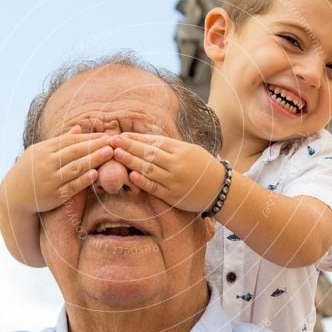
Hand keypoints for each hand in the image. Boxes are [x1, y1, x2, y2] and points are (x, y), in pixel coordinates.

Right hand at [8, 125, 113, 212]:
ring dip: (94, 159)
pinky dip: (84, 180)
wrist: (13, 195)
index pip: (70, 141)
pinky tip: (96, 174)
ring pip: (75, 167)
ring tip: (110, 153)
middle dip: (95, 146)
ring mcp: (50, 179)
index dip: (89, 138)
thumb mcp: (41, 152)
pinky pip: (71, 186)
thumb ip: (60, 142)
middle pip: (75, 152)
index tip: (106, 135)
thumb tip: (78, 128)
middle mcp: (46, 162)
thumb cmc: (31, 170)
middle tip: (113, 142)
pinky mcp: (53, 195)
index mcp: (44, 149)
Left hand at [110, 133, 225, 212]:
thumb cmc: (202, 167)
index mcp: (180, 150)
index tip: (121, 136)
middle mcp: (176, 163)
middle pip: (148, 153)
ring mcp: (174, 180)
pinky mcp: (173, 195)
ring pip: (149, 169)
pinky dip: (143, 182)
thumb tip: (144, 140)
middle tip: (111, 141)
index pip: (154, 142)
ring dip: (131, 161)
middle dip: (128, 146)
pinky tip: (131, 176)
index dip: (136, 139)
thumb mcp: (189, 151)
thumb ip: (169, 147)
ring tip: (115, 155)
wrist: (220, 189)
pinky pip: (156, 188)